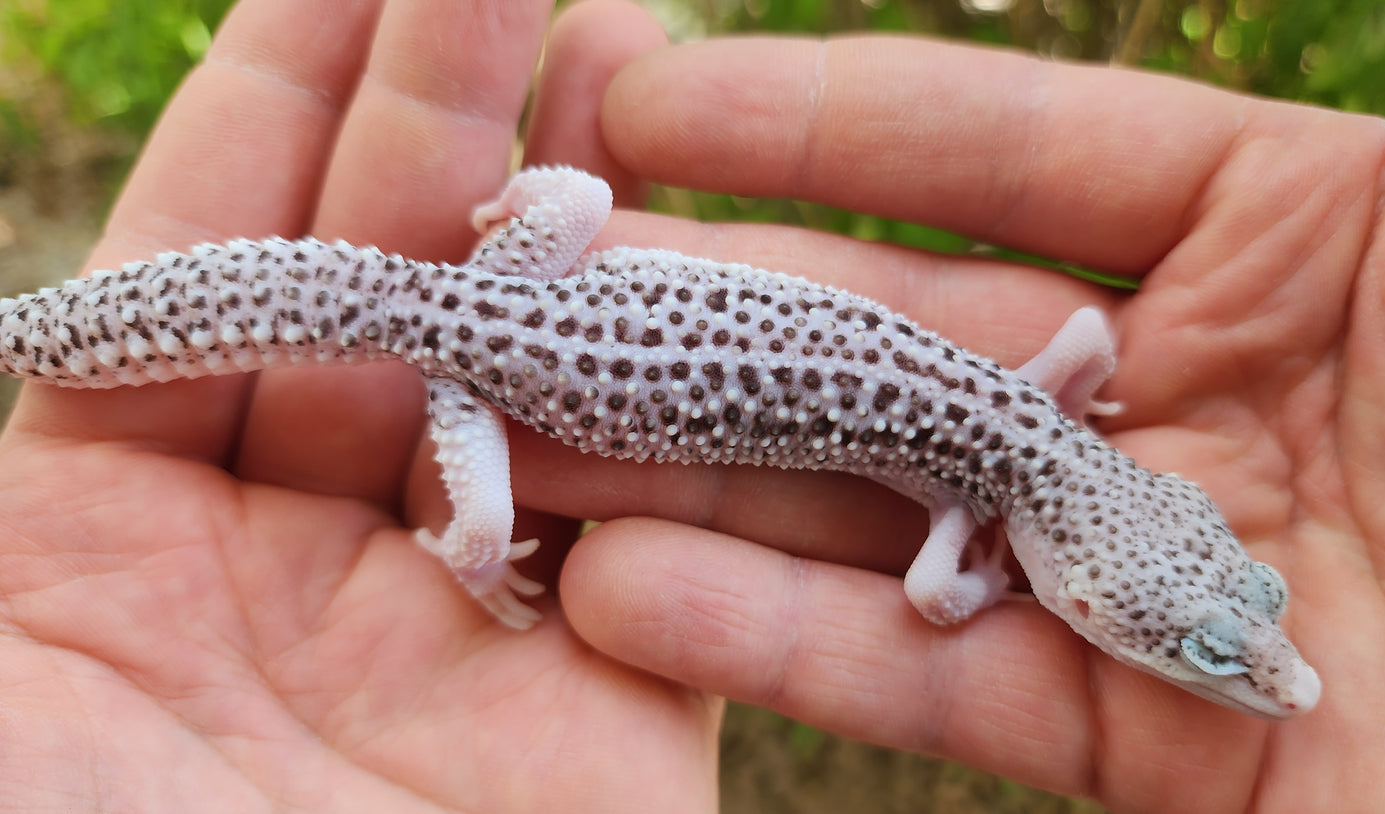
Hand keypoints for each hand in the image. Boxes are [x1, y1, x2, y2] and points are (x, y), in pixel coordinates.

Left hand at [0, 1, 722, 810]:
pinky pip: (670, 522)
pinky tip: (721, 252)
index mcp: (113, 534)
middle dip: (438, 110)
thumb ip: (8, 498)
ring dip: (577, 212)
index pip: (208, 267)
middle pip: (382, 288)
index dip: (275, 101)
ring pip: (532, 376)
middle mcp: (298, 552)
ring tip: (620, 46)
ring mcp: (460, 615)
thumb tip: (26, 314)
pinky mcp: (612, 690)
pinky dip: (693, 388)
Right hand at [547, 35, 1384, 812]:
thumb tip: (1086, 99)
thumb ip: (1314, 158)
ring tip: (524, 451)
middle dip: (710, 313)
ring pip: (884, 510)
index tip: (642, 102)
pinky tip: (629, 596)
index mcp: (1292, 235)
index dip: (817, 121)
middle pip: (902, 337)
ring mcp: (1151, 565)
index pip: (998, 157)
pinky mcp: (1143, 735)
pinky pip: (935, 679)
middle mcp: (1194, 393)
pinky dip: (785, 640)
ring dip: (698, 480)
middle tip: (531, 298)